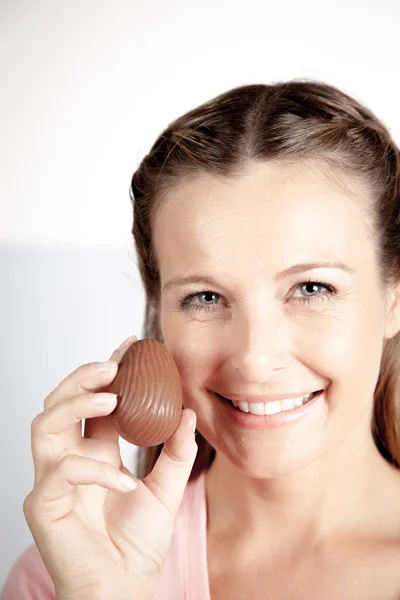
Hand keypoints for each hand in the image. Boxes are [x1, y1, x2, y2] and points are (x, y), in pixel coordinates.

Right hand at [23, 336, 196, 599]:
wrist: (125, 588)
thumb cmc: (139, 543)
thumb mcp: (166, 489)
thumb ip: (176, 452)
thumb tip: (188, 412)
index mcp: (96, 451)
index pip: (95, 401)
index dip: (109, 371)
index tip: (132, 345)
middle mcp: (70, 459)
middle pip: (59, 403)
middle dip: (81, 378)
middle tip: (111, 365)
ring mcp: (53, 480)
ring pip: (45, 425)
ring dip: (75, 406)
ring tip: (109, 399)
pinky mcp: (44, 505)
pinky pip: (62, 473)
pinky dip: (95, 471)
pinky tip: (125, 482)